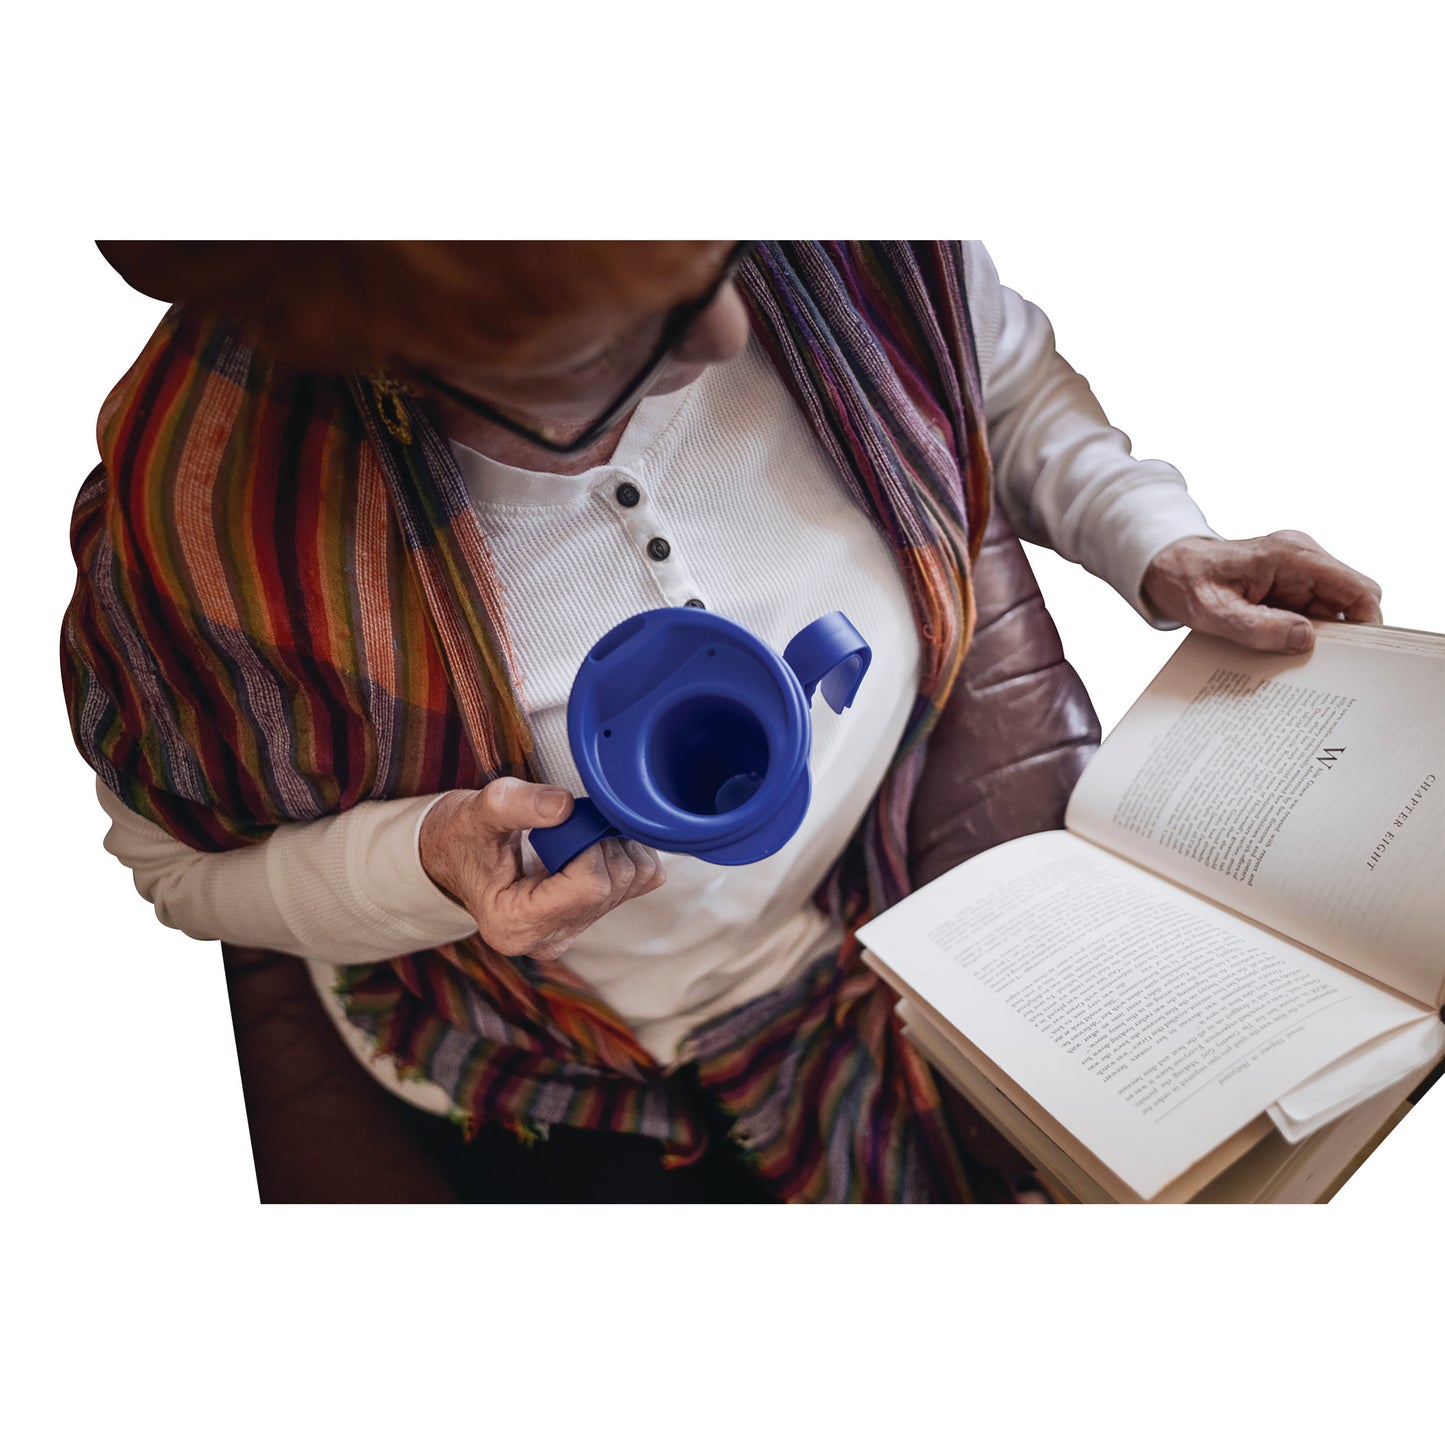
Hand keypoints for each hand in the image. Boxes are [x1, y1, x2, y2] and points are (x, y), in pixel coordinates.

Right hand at [419, 779, 665, 961]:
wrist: (455, 852)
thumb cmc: (462, 836)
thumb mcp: (478, 812)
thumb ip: (517, 805)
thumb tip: (565, 806)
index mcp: (515, 925)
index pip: (589, 885)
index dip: (590, 843)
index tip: (565, 821)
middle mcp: (548, 939)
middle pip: (615, 884)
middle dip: (603, 840)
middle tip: (571, 821)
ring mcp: (572, 931)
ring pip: (633, 880)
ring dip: (616, 844)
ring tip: (577, 832)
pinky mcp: (591, 918)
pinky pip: (640, 882)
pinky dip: (626, 852)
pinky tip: (592, 843)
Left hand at [1141, 531, 1382, 652]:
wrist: (1165, 567)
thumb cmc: (1185, 580)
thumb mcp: (1213, 611)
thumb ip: (1258, 627)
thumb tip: (1305, 640)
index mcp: (1293, 555)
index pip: (1357, 588)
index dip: (1367, 622)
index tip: (1360, 656)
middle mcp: (1303, 559)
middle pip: (1349, 603)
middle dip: (1342, 636)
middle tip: (1325, 669)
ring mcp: (1297, 573)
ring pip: (1331, 612)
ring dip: (1318, 639)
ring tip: (1298, 665)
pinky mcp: (1288, 586)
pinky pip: (1310, 614)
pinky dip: (1302, 635)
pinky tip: (1284, 654)